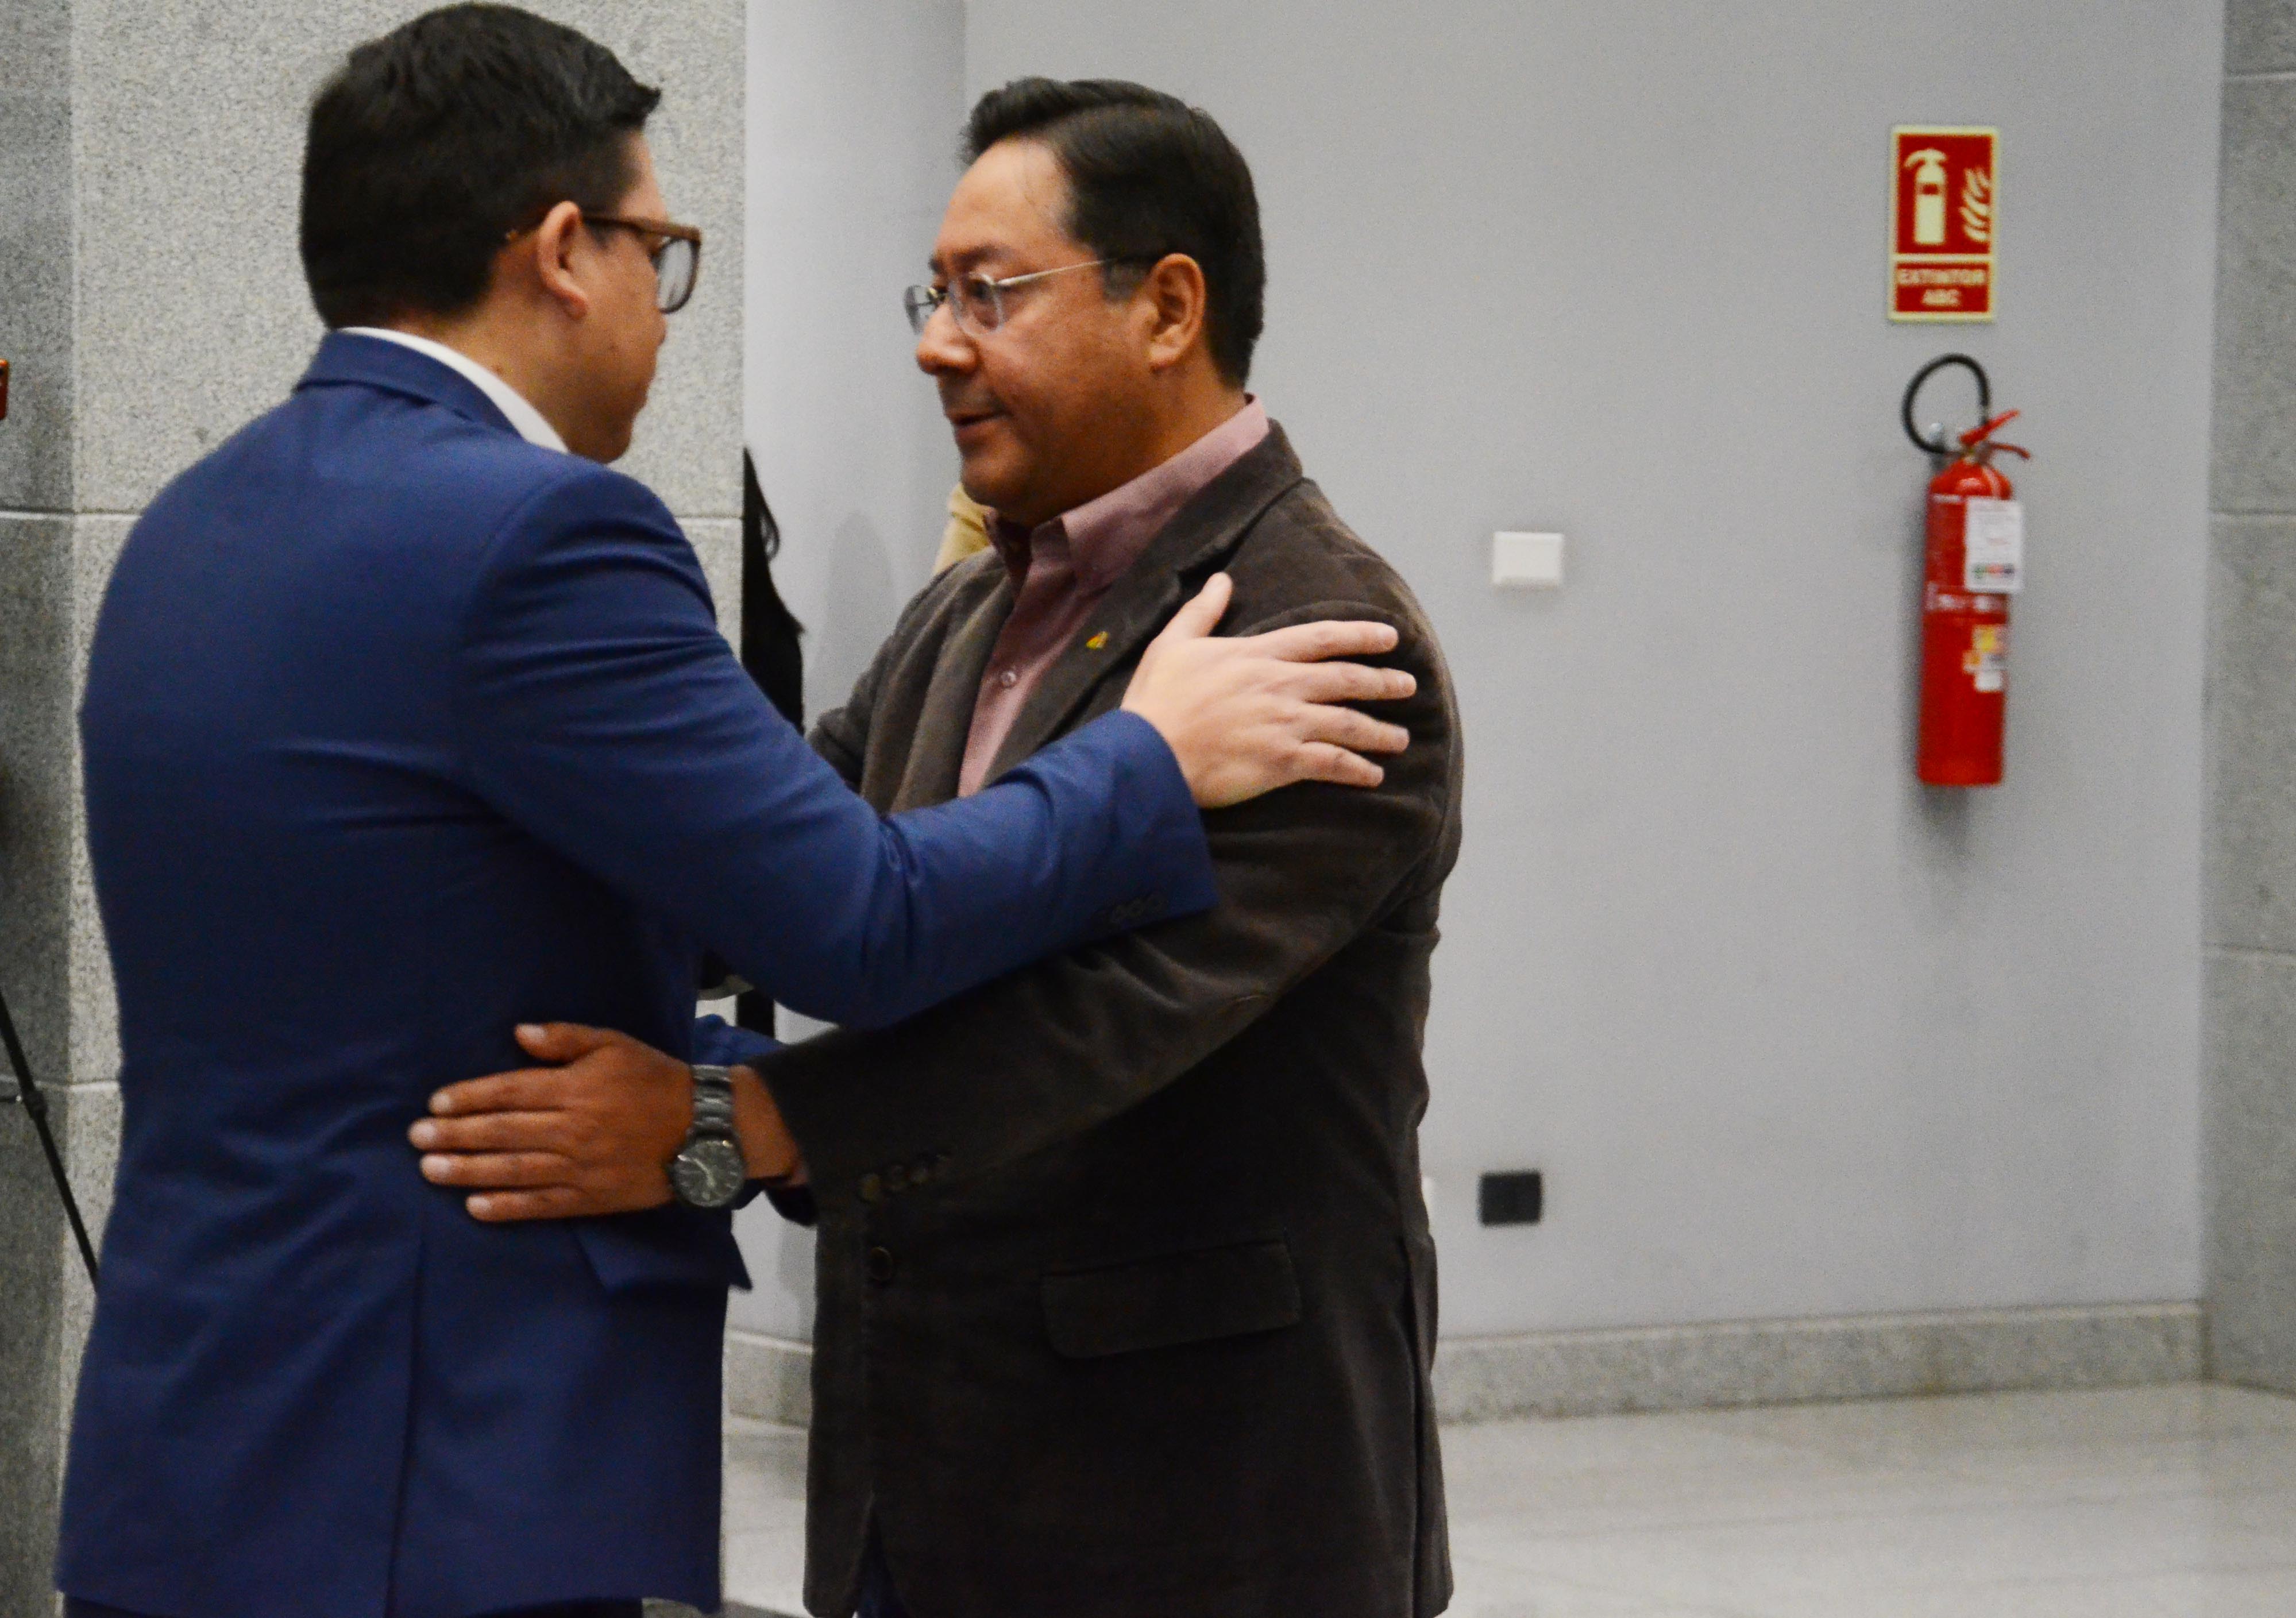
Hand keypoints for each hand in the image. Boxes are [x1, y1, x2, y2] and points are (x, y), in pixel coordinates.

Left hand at [407, 1022, 800, 1220]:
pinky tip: (475, 1207)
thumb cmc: (656, 1079)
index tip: (435, 1105)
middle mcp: (572, 1128)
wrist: (705, 1128)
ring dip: (468, 1171)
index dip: (469, 1099)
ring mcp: (581, 1167)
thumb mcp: (615, 1044)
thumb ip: (566, 1039)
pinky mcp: (592, 1197)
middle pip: (502, 1132)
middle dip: (455, 1136)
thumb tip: (518, 1034)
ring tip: (431, 1171)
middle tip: (416, 1140)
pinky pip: (541, 1204)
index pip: (509, 1092)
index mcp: (575, 1088)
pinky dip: (507, 1207)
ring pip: (514, 1170)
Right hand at [1122, 574, 1415, 808]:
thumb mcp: (1172, 644)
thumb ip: (1202, 611)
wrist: (1148, 756)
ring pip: (1349, 723)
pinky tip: (1375, 775)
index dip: (1360, 636)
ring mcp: (1285, 724)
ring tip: (1402, 738)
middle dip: (1383, 682)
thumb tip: (1221, 579)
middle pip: (1346, 679)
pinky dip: (1359, 770)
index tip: (1390, 637)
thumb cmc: (1156, 702)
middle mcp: (1280, 686)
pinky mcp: (1283, 762)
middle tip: (1408, 686)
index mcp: (1257, 655)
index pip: (1321, 638)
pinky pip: (1333, 764)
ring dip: (1380, 731)